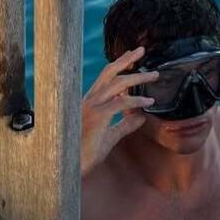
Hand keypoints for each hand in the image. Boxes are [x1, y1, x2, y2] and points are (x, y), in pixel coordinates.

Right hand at [81, 46, 156, 175]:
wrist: (65, 170)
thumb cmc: (83, 156)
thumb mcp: (108, 137)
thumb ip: (124, 125)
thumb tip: (141, 117)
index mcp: (89, 103)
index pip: (105, 76)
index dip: (118, 64)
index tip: (131, 56)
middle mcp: (90, 101)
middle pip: (110, 72)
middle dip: (127, 59)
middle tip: (142, 50)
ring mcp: (93, 108)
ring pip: (118, 84)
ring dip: (138, 77)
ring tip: (154, 76)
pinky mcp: (98, 118)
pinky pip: (121, 104)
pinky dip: (137, 101)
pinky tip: (148, 102)